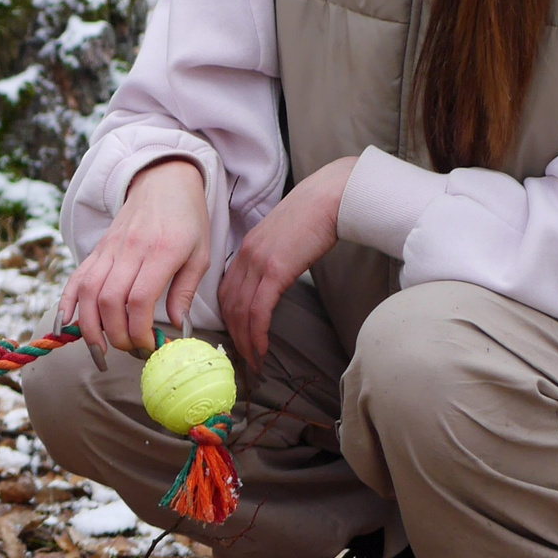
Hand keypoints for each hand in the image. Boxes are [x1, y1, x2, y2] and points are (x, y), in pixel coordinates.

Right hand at [59, 158, 208, 366]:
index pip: (139, 299)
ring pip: (88, 292)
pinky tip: (67, 324)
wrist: (163, 180)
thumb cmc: (187, 218)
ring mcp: (109, 249)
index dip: (139, 330)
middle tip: (131, 350)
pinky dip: (68, 303)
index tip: (150, 346)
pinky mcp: (98, 249)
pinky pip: (77, 278)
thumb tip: (177, 328)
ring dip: (90, 327)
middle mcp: (130, 250)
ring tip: (100, 350)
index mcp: (161, 251)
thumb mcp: (200, 254)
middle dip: (116, 336)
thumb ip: (185, 291)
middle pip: (109, 301)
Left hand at [218, 156, 355, 369]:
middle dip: (235, 336)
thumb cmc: (315, 215)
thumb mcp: (285, 237)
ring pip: (241, 312)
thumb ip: (274, 257)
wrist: (330, 197)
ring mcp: (258, 263)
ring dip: (245, 341)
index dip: (230, 319)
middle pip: (229, 305)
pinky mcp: (275, 270)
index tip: (238, 338)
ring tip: (254, 360)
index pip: (227, 291)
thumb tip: (277, 278)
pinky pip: (258, 310)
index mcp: (247, 248)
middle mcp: (246, 256)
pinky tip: (262, 348)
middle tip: (245, 358)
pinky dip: (257, 333)